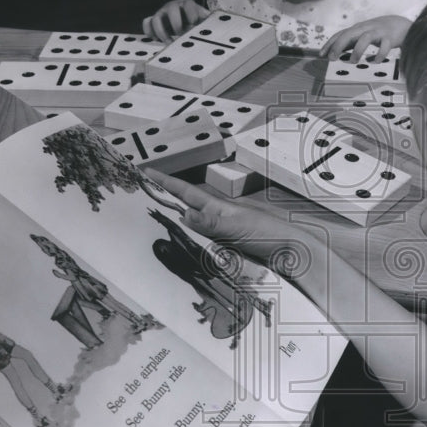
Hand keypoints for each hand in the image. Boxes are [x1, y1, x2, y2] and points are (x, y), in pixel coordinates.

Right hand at [143, 0, 208, 42]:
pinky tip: (156, 41)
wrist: (187, 22)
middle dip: (176, 23)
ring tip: (168, 43)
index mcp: (187, 5)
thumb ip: (207, 24)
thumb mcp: (204, 22)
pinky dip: (149, 32)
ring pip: (155, 18)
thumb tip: (213, 31)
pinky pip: (147, 23)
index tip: (194, 23)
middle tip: (181, 34)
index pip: (188, 3)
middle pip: (171, 9)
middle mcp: (173, 7)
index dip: (191, 13)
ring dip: (161, 32)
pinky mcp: (154, 22)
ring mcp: (162, 14)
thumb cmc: (197, 23)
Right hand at [144, 170, 295, 266]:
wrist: (291, 254)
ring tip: (146, 228)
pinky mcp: (222, 254)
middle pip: (182, 210)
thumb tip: (183, 215)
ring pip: (187, 231)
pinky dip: (184, 250)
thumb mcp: (238, 226)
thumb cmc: (268, 234)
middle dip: (160, 204)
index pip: (185, 192)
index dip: (165, 182)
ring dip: (169, 230)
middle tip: (135, 202)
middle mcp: (213, 220)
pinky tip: (173, 254)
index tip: (143, 172)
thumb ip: (211, 223)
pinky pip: (197, 250)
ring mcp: (217, 237)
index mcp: (216, 208)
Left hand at [319, 15, 411, 62]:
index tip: (321, 55)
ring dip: (357, 50)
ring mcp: (378, 32)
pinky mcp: (390, 38)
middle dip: (338, 46)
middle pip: (349, 33)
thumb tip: (335, 54)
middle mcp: (366, 28)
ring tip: (353, 61)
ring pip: (365, 38)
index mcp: (358, 29)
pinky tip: (374, 62)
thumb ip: (351, 43)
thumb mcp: (363, 35)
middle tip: (332, 59)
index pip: (340, 34)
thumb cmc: (379, 32)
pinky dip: (379, 55)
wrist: (402, 25)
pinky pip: (384, 46)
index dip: (330, 44)